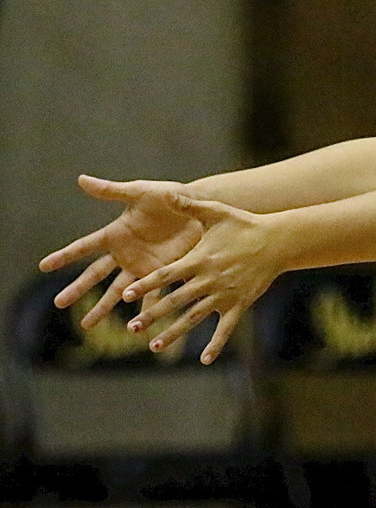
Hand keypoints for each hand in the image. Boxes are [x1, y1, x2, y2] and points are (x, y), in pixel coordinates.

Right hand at [39, 176, 202, 327]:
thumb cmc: (169, 196)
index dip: (64, 256)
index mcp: (116, 233)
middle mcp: (126, 254)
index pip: (84, 247)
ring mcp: (143, 266)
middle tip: (58, 303)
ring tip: (87, 326)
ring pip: (119, 291)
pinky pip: (153, 295)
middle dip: (77, 289)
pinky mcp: (164, 274)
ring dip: (103, 308)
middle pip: (95, 275)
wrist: (200, 208)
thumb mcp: (140, 192)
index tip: (44, 266)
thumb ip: (112, 191)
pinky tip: (136, 328)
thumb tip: (80, 179)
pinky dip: (145, 311)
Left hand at [121, 196, 281, 363]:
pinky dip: (216, 344)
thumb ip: (189, 205)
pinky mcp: (239, 304)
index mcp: (199, 259)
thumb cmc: (244, 225)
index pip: (165, 275)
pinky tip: (204, 359)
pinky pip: (226, 328)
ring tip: (154, 346)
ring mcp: (224, 295)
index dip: (145, 285)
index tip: (125, 296)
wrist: (277, 242)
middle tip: (131, 327)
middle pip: (175, 301)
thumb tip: (166, 193)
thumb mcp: (216, 212)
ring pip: (194, 318)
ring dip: (174, 333)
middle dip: (152, 314)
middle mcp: (208, 280)